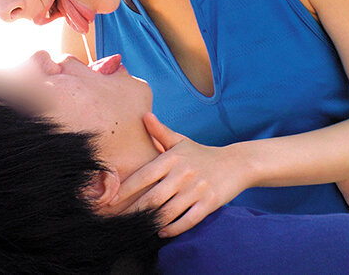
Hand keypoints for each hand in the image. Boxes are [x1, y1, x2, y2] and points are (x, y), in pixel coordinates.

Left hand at [111, 113, 247, 236]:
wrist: (236, 163)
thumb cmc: (202, 154)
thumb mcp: (181, 141)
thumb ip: (160, 132)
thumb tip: (144, 116)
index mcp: (173, 158)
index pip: (143, 176)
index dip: (125, 190)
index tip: (111, 201)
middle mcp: (183, 173)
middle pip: (152, 198)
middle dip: (133, 211)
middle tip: (118, 219)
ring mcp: (197, 189)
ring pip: (168, 212)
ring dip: (151, 222)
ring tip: (137, 227)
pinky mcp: (209, 203)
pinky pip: (187, 221)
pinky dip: (172, 229)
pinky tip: (161, 232)